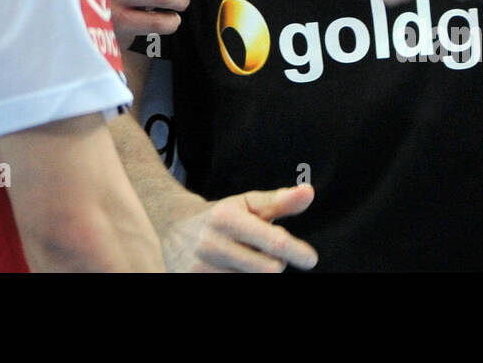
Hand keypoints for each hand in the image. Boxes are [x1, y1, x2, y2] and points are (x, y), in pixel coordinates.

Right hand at [163, 185, 317, 271]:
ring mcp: (200, 269)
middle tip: (263, 254)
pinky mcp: (192, 283)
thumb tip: (309, 192)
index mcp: (226, 218)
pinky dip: (240, 281)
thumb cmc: (220, 216)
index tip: (309, 258)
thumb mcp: (247, 204)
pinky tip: (233, 270)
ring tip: (243, 261)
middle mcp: (212, 244)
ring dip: (255, 275)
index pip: (273, 242)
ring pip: (251, 283)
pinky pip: (233, 290)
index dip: (297, 252)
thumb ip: (280, 201)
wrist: (172, 228)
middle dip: (274, 264)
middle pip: (269, 269)